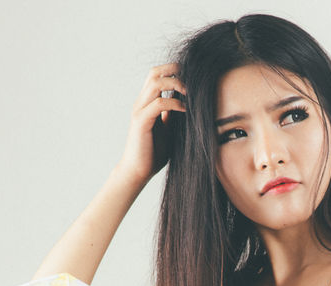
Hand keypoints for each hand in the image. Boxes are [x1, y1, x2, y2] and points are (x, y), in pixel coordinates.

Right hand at [117, 63, 187, 186]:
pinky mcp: (141, 121)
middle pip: (154, 73)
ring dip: (175, 84)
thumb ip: (174, 115)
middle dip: (174, 70)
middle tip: (193, 78)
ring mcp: (140, 110)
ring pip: (155, 83)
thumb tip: (190, 104)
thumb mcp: (169, 129)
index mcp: (147, 102)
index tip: (192, 77)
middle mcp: (141, 102)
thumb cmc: (154, 152)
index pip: (157, 75)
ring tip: (190, 93)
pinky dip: (174, 103)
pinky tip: (185, 110)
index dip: (173, 71)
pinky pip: (158, 104)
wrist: (138, 170)